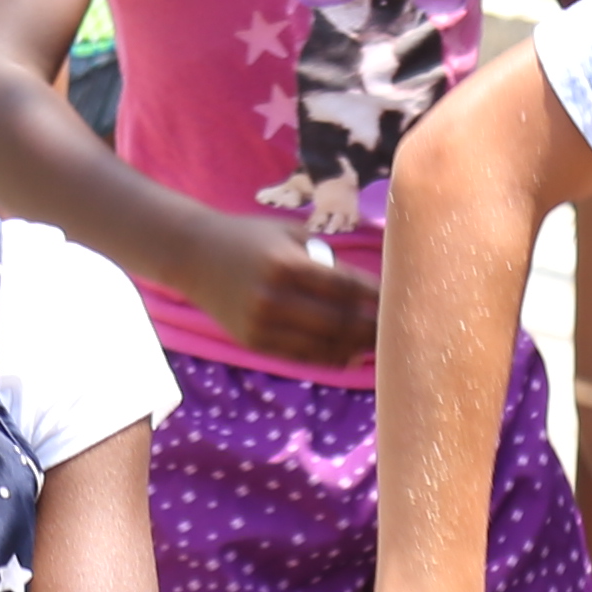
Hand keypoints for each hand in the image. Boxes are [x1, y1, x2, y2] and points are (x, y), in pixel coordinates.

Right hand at [204, 223, 381, 369]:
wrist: (192, 254)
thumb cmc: (247, 237)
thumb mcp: (286, 233)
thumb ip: (322, 256)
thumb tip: (363, 282)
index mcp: (287, 263)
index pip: (345, 286)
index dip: (375, 296)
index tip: (400, 299)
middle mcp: (275, 296)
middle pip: (339, 321)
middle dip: (371, 327)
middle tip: (398, 329)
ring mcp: (262, 323)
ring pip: (322, 344)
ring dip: (354, 348)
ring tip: (378, 347)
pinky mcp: (253, 341)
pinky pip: (300, 356)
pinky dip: (327, 358)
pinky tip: (347, 356)